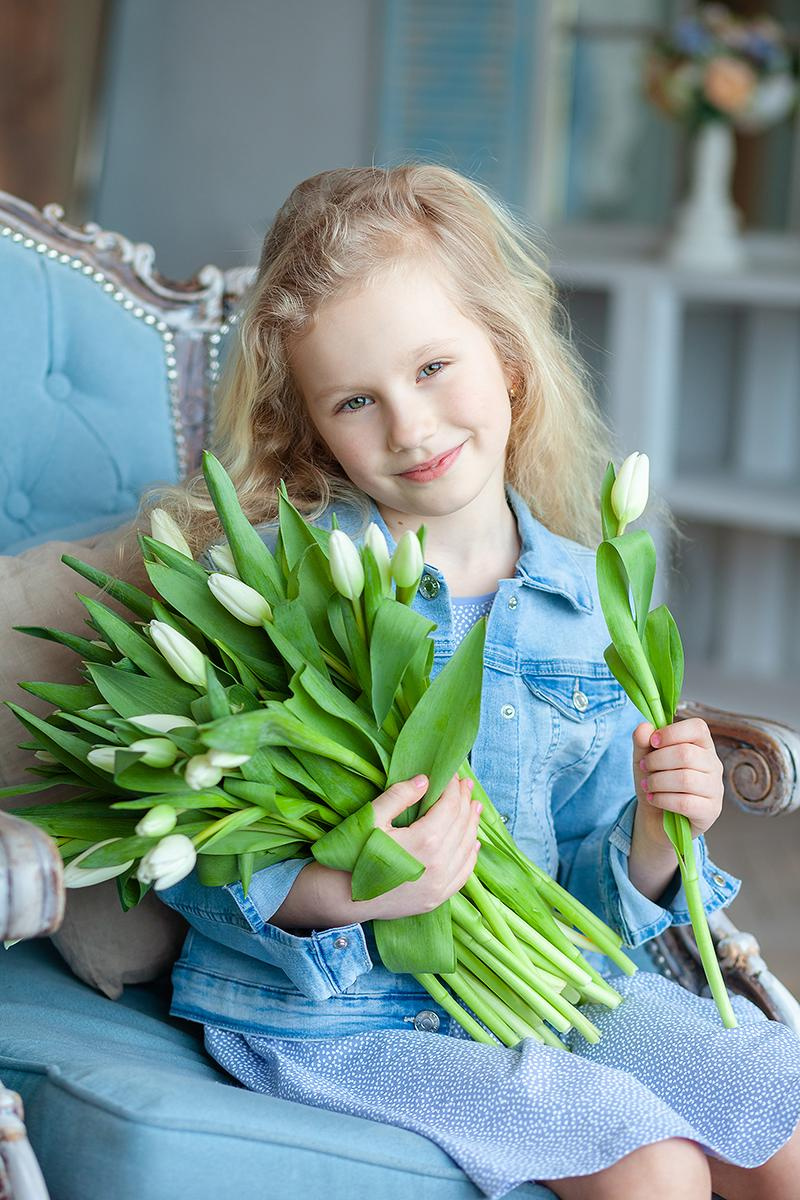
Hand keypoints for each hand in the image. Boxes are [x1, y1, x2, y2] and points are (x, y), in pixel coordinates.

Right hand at [367, 773, 481, 919]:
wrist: (344, 897)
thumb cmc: (354, 855)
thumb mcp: (371, 818)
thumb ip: (399, 796)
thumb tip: (425, 780)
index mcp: (424, 841)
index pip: (450, 806)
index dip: (453, 787)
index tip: (451, 775)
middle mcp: (439, 864)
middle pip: (461, 824)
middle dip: (464, 801)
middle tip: (465, 785)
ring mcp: (440, 885)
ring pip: (467, 848)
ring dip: (472, 824)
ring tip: (473, 806)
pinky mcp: (437, 898)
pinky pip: (464, 873)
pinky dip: (471, 854)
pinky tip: (473, 842)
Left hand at [632, 718, 723, 842]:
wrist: (657, 816)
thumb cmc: (656, 780)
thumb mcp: (644, 757)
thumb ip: (643, 740)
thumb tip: (644, 726)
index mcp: (702, 745)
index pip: (698, 727)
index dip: (672, 732)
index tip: (652, 742)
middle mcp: (714, 764)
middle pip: (686, 754)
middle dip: (657, 760)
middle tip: (645, 767)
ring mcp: (715, 788)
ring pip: (685, 779)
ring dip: (657, 782)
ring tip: (648, 785)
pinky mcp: (711, 811)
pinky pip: (685, 802)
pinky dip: (662, 799)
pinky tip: (654, 799)